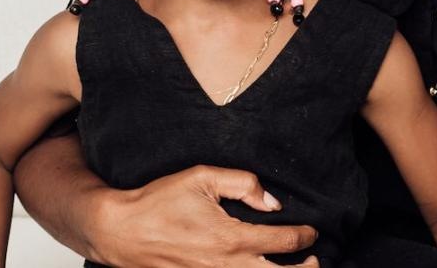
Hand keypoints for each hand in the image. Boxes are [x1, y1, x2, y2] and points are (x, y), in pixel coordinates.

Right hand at [88, 165, 318, 267]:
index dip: (304, 237)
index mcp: (231, 237)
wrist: (121, 231)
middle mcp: (226, 266)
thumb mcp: (201, 177)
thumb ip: (243, 183)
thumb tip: (272, 202)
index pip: (283, 243)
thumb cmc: (159, 201)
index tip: (310, 231)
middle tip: (315, 259)